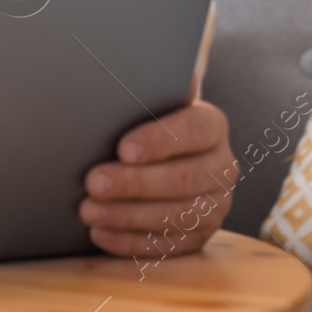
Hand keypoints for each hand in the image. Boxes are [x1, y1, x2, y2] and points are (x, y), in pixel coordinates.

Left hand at [77, 99, 235, 256]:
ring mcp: (215, 205)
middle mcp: (222, 167)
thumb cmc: (147, 121)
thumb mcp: (152, 100)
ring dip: (127, 215)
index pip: (194, 131)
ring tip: (88, 210)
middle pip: (183, 179)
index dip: (159, 140)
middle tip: (93, 182)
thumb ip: (153, 87)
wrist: (164, 152)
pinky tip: (100, 233)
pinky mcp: (200, 235)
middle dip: (134, 183)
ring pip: (175, 217)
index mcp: (213, 125)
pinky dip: (130, 242)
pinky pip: (168, 246)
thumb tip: (156, 64)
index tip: (122, 148)